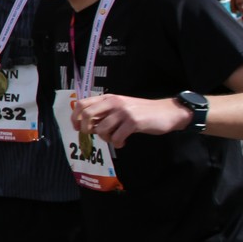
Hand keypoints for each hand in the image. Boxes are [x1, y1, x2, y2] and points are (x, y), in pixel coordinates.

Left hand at [72, 93, 189, 148]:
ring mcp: (123, 112)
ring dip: (106, 139)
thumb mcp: (121, 107)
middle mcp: (114, 102)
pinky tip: (123, 142)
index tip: (77, 128)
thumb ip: (105, 113)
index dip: (75, 118)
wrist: (167, 112)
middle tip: (96, 135)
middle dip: (87, 129)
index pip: (82, 104)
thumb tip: (86, 125)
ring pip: (101, 130)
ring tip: (115, 138)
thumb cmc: (141, 112)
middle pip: (87, 116)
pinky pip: (116, 138)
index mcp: (108, 98)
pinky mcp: (133, 122)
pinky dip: (117, 143)